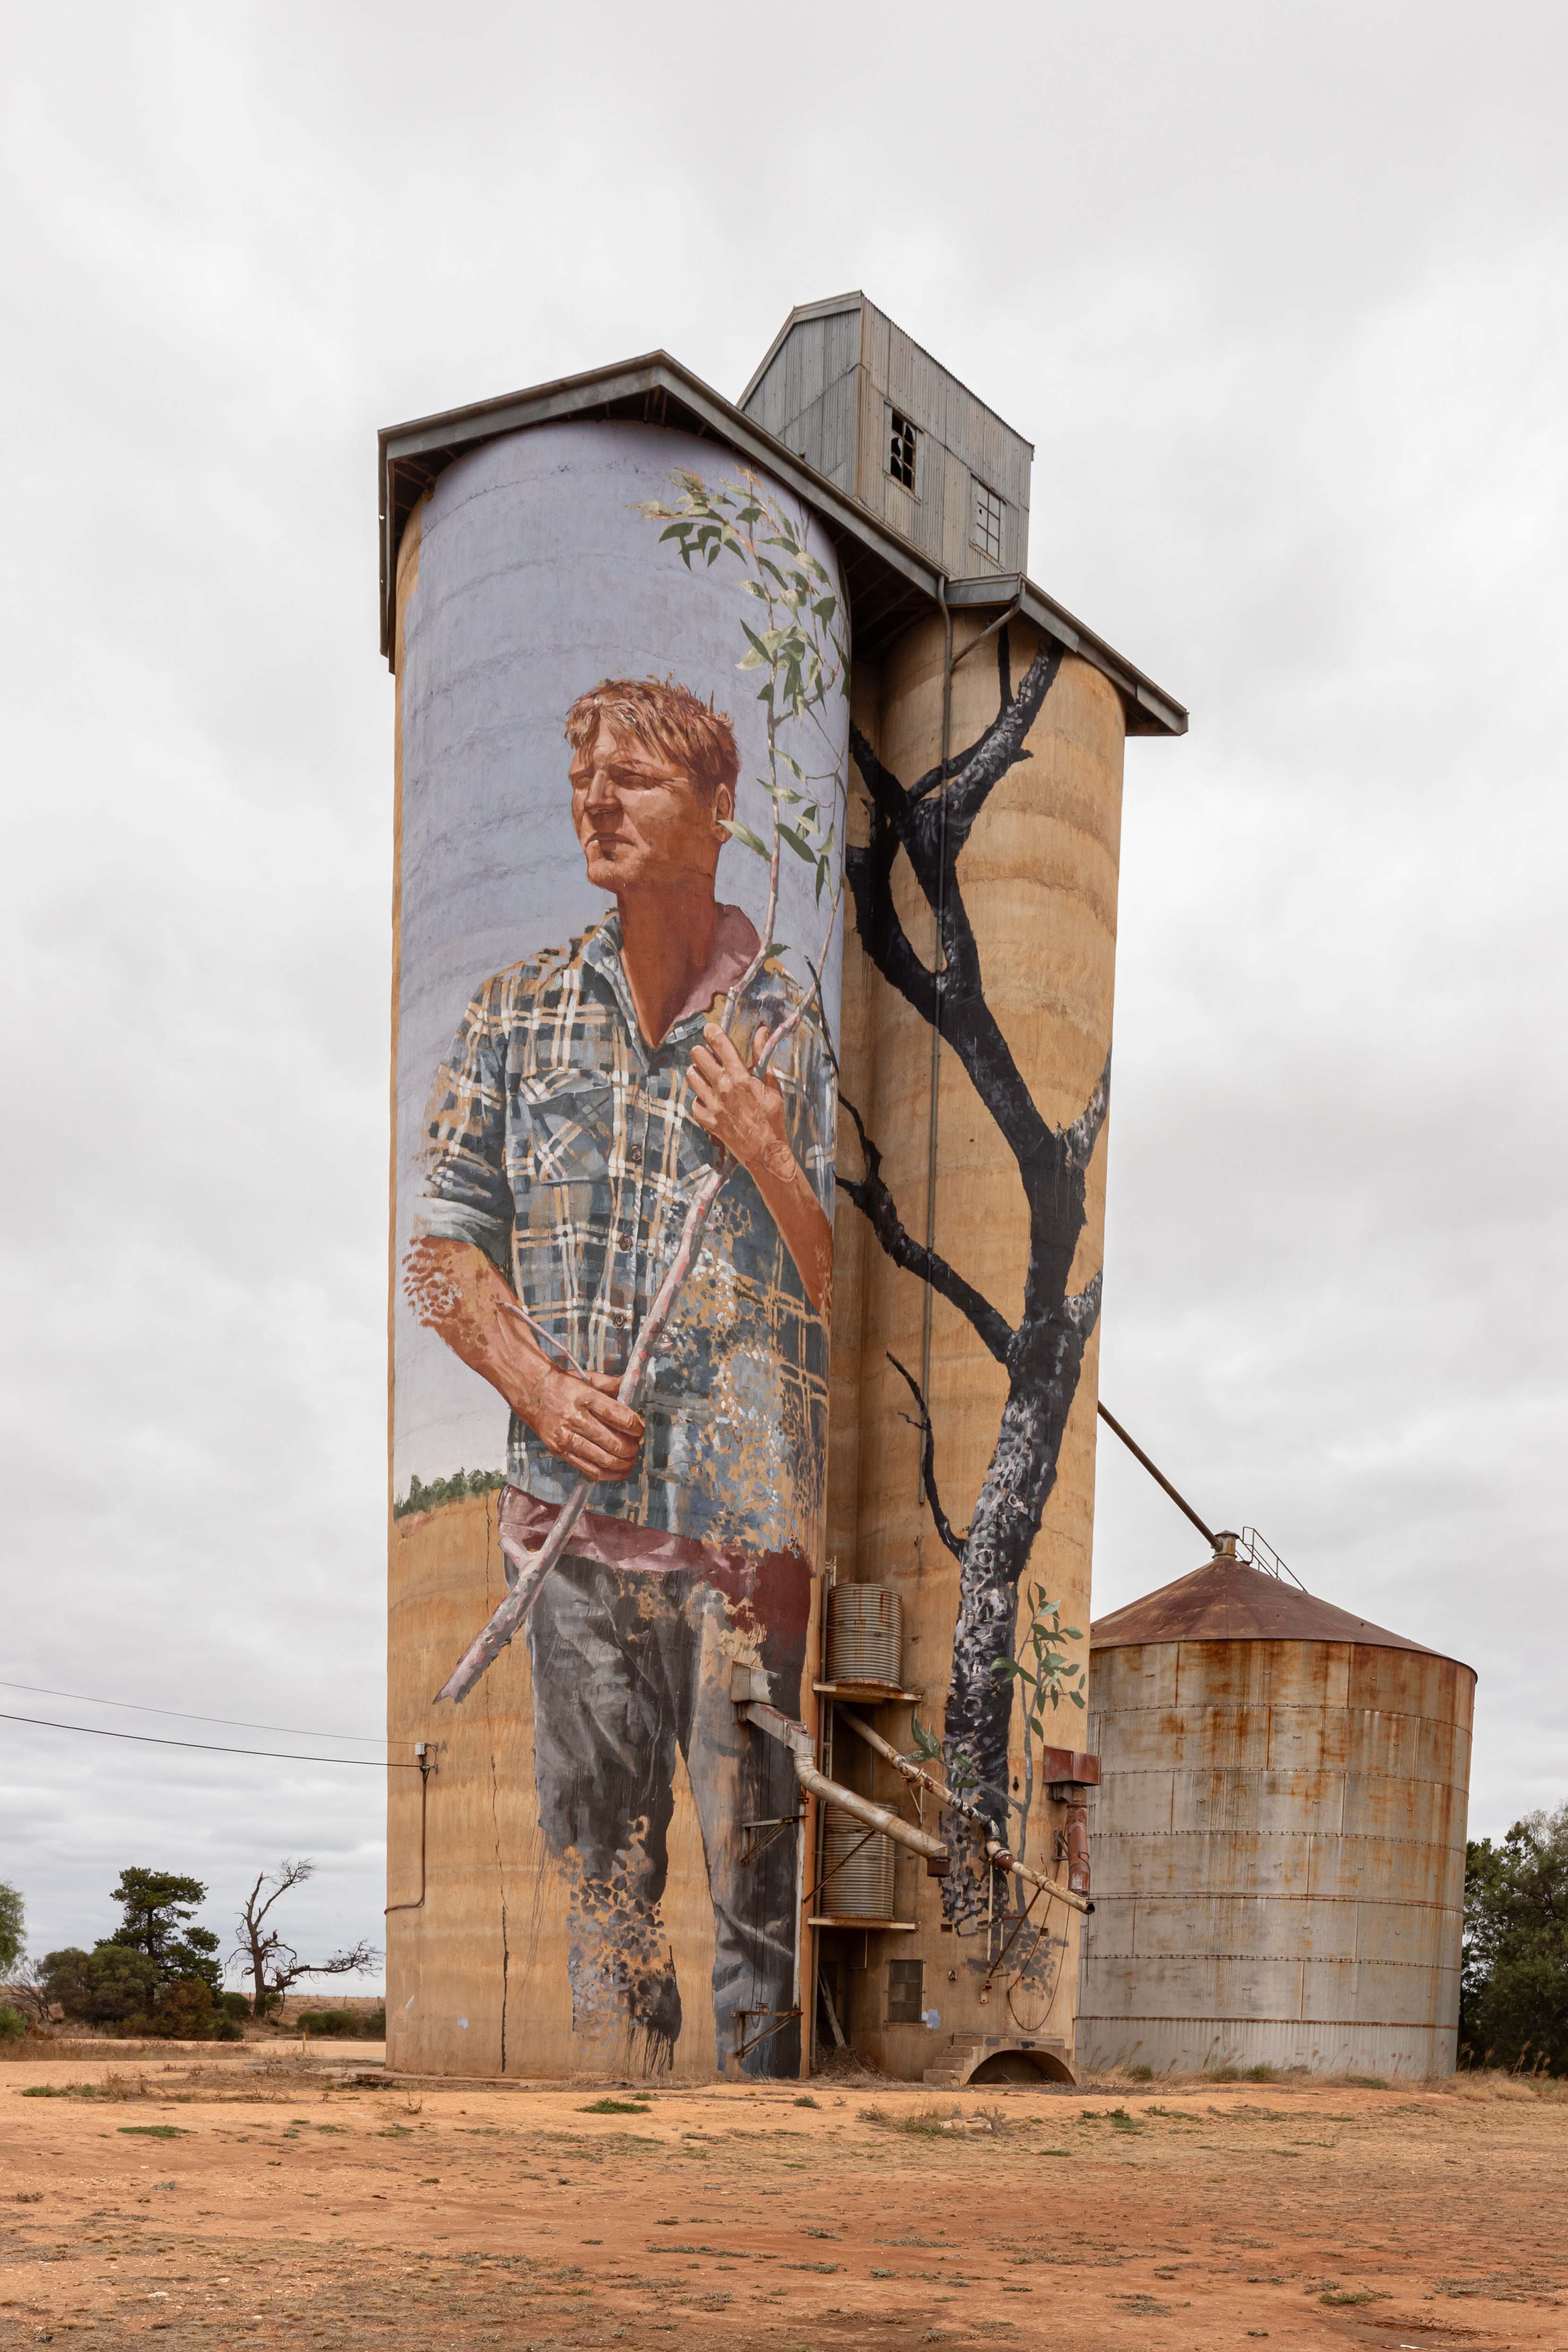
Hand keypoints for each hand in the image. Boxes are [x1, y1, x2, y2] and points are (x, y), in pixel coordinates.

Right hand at [518, 1365, 643, 1480]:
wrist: (533, 1394)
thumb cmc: (564, 1386)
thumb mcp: (588, 1378)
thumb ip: (612, 1384)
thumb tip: (633, 1382)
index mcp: (585, 1397)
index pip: (618, 1416)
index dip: (635, 1427)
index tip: (639, 1429)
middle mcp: (575, 1419)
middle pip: (613, 1442)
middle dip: (631, 1448)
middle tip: (636, 1446)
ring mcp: (566, 1438)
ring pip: (603, 1459)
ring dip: (623, 1463)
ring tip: (631, 1460)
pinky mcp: (559, 1452)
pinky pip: (589, 1469)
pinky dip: (608, 1474)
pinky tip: (620, 1471)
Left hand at [688, 1023, 791, 1179]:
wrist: (765, 1150)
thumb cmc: (772, 1117)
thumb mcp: (772, 1085)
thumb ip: (762, 1056)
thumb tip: (761, 1031)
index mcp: (739, 1076)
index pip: (719, 1044)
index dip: (712, 1032)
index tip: (710, 1030)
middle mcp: (722, 1087)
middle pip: (698, 1056)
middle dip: (702, 1052)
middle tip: (708, 1056)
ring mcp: (711, 1103)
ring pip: (691, 1076)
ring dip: (698, 1073)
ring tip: (707, 1076)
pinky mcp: (705, 1119)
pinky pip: (693, 1101)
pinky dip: (700, 1098)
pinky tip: (710, 1100)